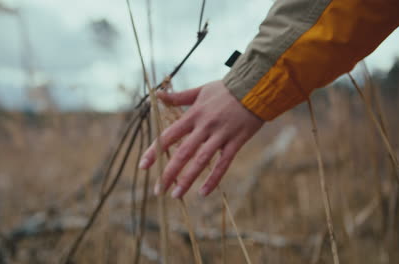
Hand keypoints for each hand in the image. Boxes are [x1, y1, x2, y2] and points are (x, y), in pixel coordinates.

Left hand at [139, 80, 263, 197]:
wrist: (256, 87)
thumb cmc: (226, 89)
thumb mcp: (200, 91)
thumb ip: (178, 97)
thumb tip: (157, 94)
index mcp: (193, 115)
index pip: (169, 135)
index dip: (155, 151)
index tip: (143, 166)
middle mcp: (205, 127)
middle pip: (182, 153)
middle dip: (169, 172)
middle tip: (158, 190)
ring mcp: (221, 135)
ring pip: (201, 161)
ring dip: (188, 179)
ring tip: (176, 195)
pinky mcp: (236, 142)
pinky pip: (224, 163)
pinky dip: (214, 179)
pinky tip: (204, 193)